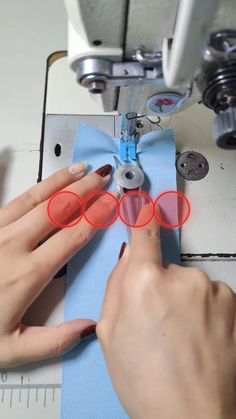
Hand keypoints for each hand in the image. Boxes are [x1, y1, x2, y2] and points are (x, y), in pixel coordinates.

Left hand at [0, 162, 114, 366]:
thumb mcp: (12, 349)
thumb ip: (53, 341)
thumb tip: (90, 326)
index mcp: (27, 273)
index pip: (72, 236)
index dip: (96, 216)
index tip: (113, 201)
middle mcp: (13, 245)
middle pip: (57, 209)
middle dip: (84, 190)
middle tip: (104, 176)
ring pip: (34, 198)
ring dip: (60, 181)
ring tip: (80, 168)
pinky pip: (9, 199)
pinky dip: (26, 183)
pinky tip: (28, 167)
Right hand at [97, 206, 235, 418]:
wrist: (190, 415)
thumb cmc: (146, 381)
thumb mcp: (110, 332)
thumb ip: (117, 285)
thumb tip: (130, 256)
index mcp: (143, 282)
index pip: (144, 234)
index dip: (142, 215)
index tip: (143, 199)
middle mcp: (182, 278)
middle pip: (166, 268)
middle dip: (159, 287)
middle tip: (157, 323)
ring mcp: (212, 289)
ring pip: (191, 284)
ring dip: (185, 301)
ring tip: (181, 338)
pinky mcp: (233, 302)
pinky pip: (212, 296)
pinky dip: (207, 311)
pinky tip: (201, 338)